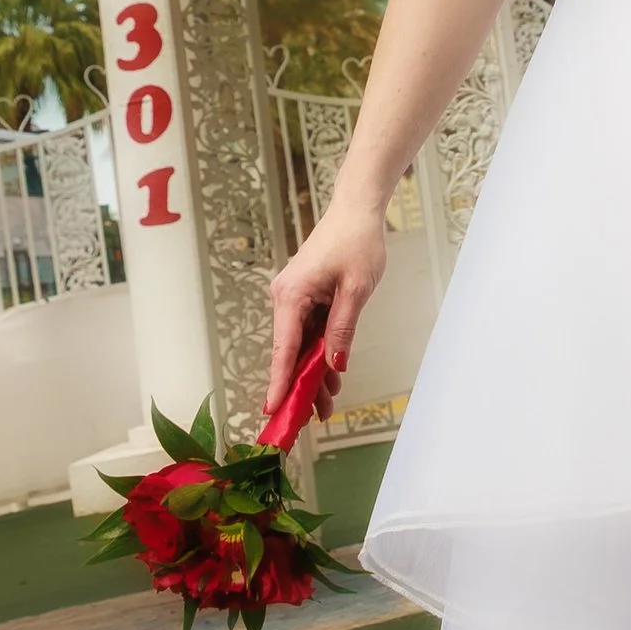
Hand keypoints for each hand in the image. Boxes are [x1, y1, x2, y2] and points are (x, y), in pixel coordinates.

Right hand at [267, 195, 387, 411]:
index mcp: (292, 295)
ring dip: (313, 372)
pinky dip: (318, 352)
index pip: (284, 349)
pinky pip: (309, 332)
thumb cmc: (357, 242)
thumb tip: (334, 366)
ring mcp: (294, 297)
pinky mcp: (305, 296)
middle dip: (300, 386)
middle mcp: (285, 298)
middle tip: (309, 420)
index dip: (279, 382)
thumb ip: (342, 329)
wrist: (357, 209)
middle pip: (290, 352)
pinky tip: (330, 376)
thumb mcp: (356, 289)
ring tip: (326, 405)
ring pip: (301, 345)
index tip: (272, 409)